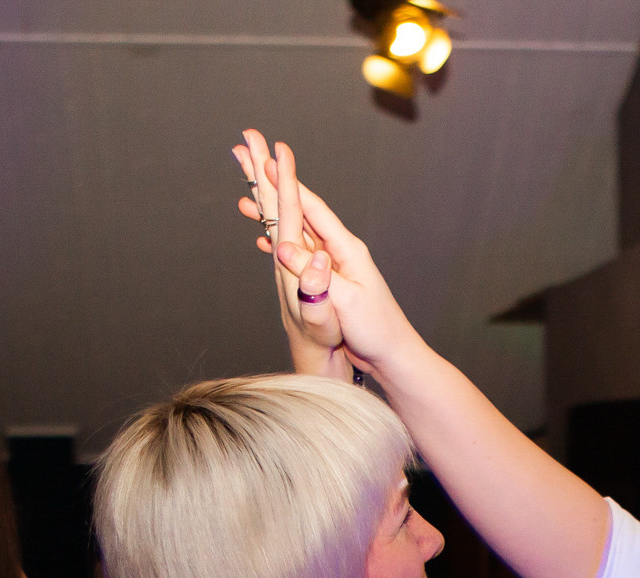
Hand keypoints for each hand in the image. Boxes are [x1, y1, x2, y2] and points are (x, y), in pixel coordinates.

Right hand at [231, 130, 422, 380]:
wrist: (391, 355)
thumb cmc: (375, 328)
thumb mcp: (344, 299)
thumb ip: (315, 274)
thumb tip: (283, 246)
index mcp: (346, 248)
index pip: (312, 209)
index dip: (289, 183)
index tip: (269, 160)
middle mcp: (339, 251)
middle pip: (301, 213)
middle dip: (275, 189)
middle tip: (254, 166)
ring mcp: (333, 266)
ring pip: (297, 233)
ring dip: (272, 216)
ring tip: (247, 202)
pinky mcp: (328, 282)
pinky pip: (298, 255)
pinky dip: (279, 244)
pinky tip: (268, 241)